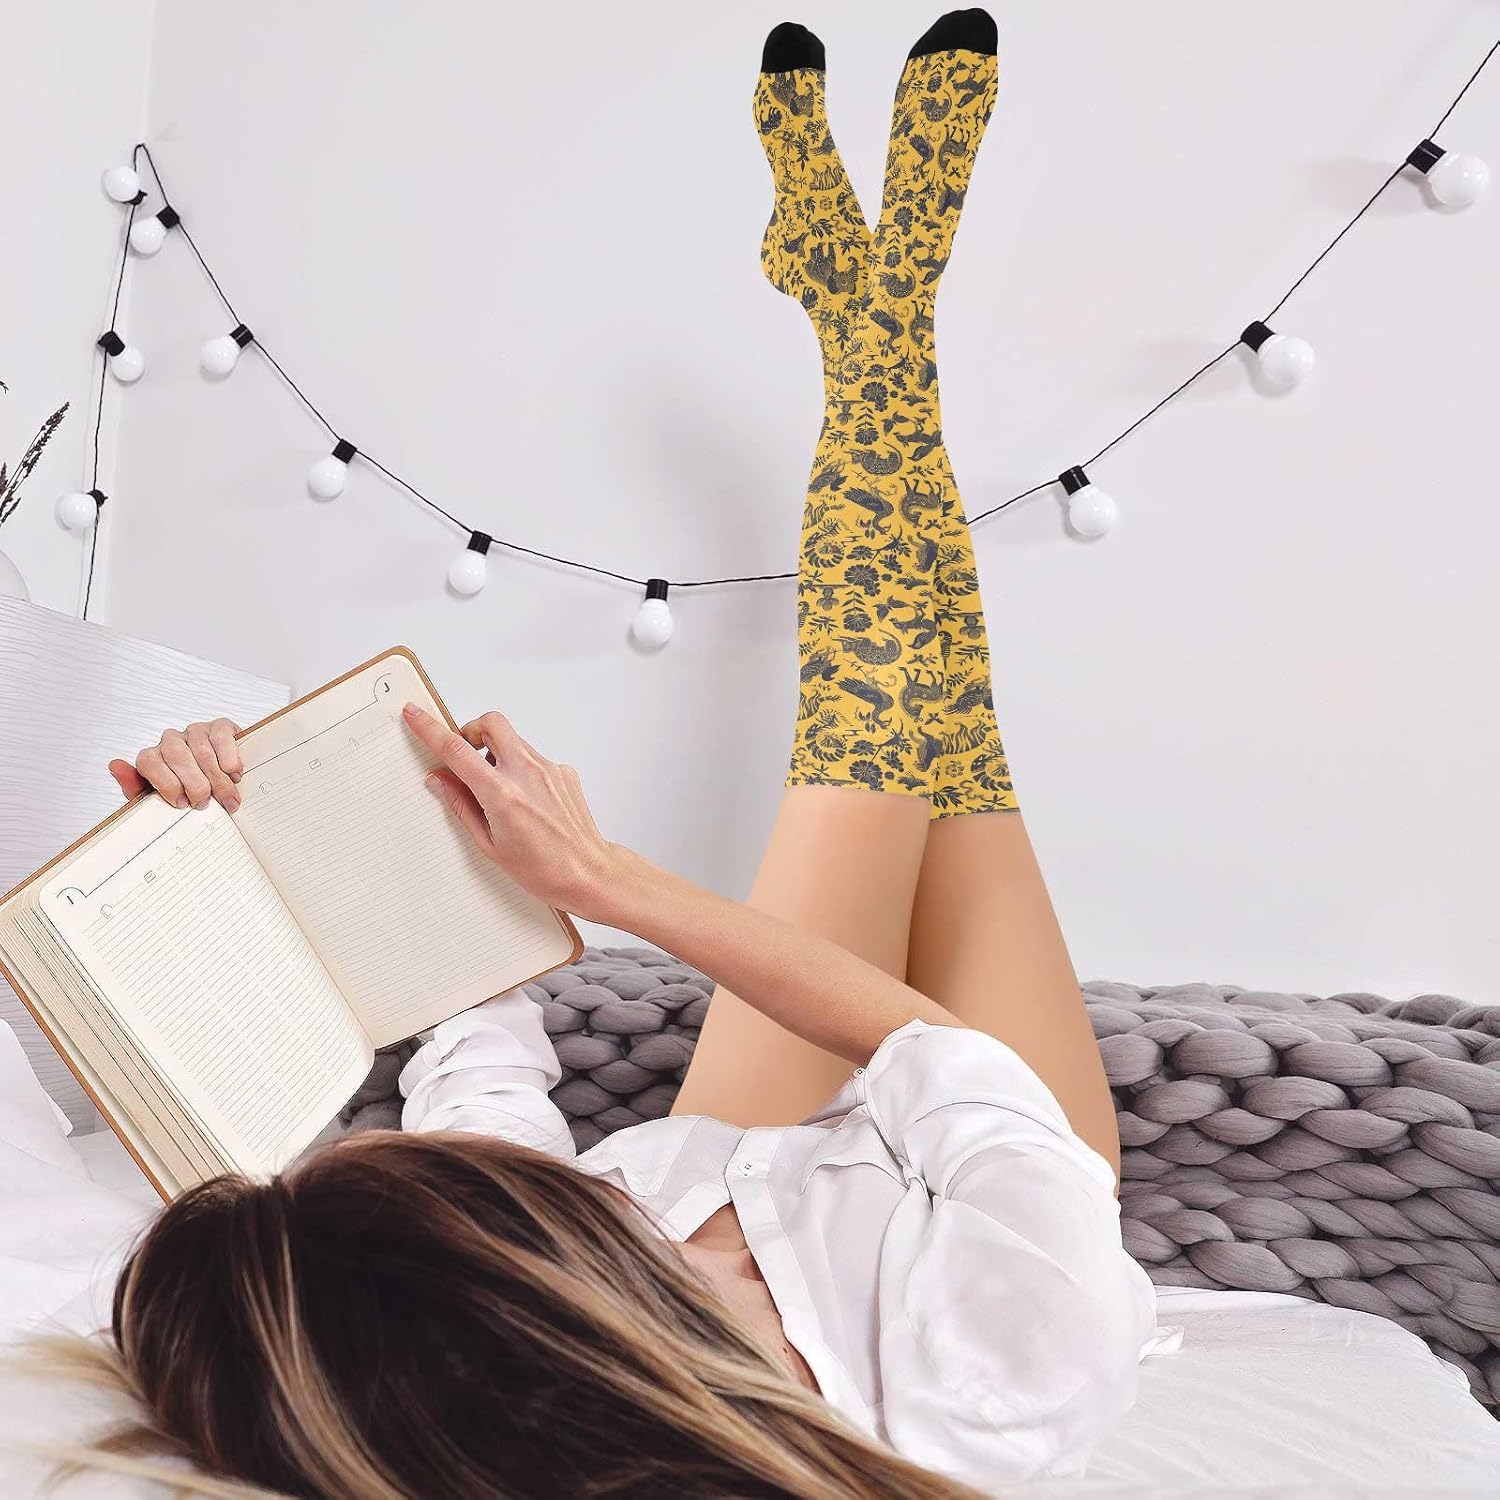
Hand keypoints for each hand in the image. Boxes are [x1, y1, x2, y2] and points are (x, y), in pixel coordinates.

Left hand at [108, 719, 243, 811]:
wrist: (218, 786)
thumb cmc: (186, 794)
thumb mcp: (159, 799)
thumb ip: (135, 787)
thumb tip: (115, 765)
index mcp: (152, 757)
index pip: (149, 761)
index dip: (166, 784)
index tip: (182, 804)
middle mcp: (171, 740)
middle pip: (177, 754)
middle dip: (193, 783)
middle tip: (205, 803)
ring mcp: (196, 731)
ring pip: (201, 749)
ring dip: (217, 779)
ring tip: (228, 798)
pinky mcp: (220, 726)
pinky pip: (222, 737)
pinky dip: (229, 758)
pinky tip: (234, 774)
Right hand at [401, 702, 620, 919]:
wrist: (588, 872)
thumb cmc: (542, 869)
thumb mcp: (489, 844)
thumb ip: (461, 805)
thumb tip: (440, 779)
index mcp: (502, 794)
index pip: (456, 751)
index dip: (430, 730)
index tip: (415, 715)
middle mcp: (527, 773)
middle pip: (492, 723)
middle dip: (472, 730)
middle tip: (466, 755)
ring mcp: (549, 769)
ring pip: (514, 741)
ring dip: (497, 754)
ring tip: (499, 792)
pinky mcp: (564, 771)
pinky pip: (533, 758)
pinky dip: (520, 770)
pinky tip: (525, 802)